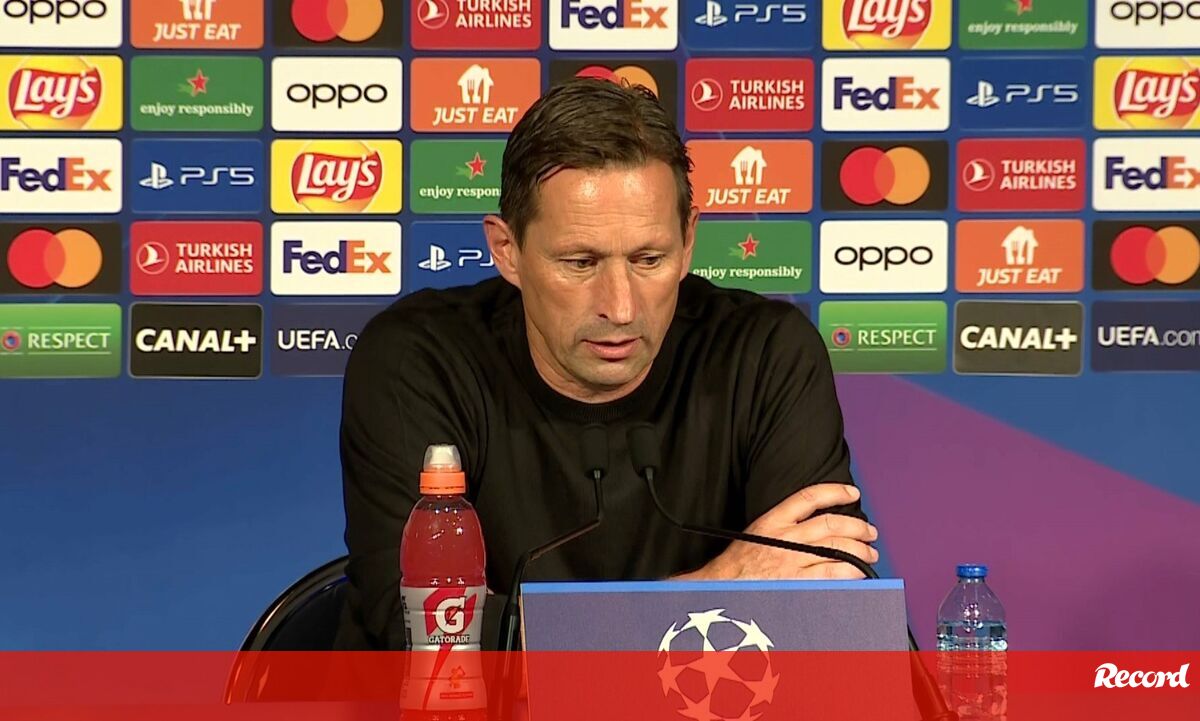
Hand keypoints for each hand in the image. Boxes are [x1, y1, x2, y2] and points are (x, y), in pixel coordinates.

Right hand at [682, 484, 878, 580]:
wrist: (718, 590)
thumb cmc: (735, 567)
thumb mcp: (754, 535)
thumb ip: (780, 528)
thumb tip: (811, 529)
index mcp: (771, 521)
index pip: (808, 497)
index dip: (835, 491)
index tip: (852, 493)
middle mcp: (784, 537)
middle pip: (831, 523)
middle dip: (857, 526)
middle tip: (870, 531)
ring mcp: (792, 560)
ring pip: (837, 547)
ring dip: (860, 549)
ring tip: (870, 552)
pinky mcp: (799, 582)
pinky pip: (833, 572)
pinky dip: (851, 570)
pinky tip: (860, 571)